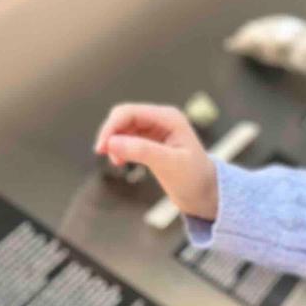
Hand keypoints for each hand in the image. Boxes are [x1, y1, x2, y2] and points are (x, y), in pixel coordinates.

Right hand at [95, 104, 218, 220]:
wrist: (205, 193)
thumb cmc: (194, 178)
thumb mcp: (169, 164)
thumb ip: (142, 151)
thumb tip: (111, 142)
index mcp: (169, 117)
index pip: (130, 112)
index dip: (111, 127)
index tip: (101, 148)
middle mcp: (161, 119)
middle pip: (123, 116)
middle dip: (111, 133)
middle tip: (103, 154)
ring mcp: (155, 129)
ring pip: (123, 127)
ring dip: (114, 141)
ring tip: (117, 161)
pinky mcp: (151, 141)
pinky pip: (127, 138)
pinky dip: (119, 147)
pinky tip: (120, 161)